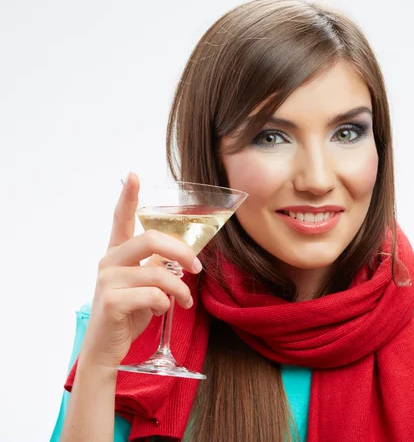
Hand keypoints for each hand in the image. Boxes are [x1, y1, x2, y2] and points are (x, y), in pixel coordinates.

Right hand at [78, 173, 202, 368]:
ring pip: (158, 273)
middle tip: (196, 268)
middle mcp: (109, 262)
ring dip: (180, 290)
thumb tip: (182, 255)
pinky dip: (166, 305)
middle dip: (182, 252)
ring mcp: (107, 281)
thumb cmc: (128, 313)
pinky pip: (154, 296)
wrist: (107, 348)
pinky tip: (162, 311)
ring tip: (185, 302)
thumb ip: (156, 266)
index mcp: (117, 254)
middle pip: (151, 239)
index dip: (127, 197)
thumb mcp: (144, 285)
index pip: (120, 219)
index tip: (134, 175)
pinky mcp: (111, 301)